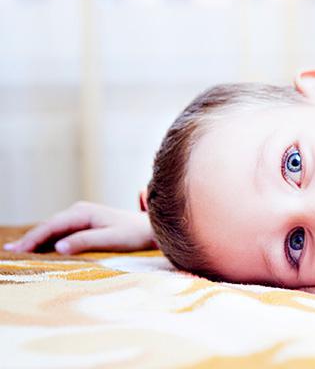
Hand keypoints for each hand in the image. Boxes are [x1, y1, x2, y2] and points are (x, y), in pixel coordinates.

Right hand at [3, 201, 156, 254]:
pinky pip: (61, 230)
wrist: (151, 228)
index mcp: (84, 213)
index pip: (52, 226)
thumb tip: (59, 247)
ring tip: (18, 251)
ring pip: (53, 227)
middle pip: (49, 225)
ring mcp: (82, 215)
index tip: (17, 251)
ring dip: (37, 238)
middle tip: (10, 253)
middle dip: (29, 239)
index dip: (33, 239)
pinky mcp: (85, 223)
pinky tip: (39, 248)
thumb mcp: (112, 239)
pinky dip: (48, 238)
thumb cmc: (135, 234)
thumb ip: (86, 241)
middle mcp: (80, 210)